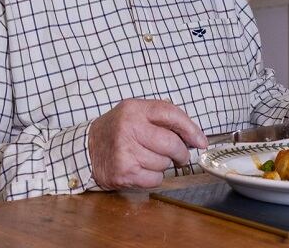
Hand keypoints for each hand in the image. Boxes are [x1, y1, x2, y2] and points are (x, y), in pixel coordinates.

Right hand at [88, 99, 206, 190]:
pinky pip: (155, 179)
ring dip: (163, 164)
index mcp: (134, 109)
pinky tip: (142, 169)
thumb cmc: (118, 129)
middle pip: (171, 144)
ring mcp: (125, 152)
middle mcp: (129, 129)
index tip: (200, 141)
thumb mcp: (135, 112)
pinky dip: (154, 177)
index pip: (171, 114)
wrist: (88, 148)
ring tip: (149, 158)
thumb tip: (194, 136)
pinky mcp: (123, 172)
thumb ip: (162, 117)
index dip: (191, 129)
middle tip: (180, 156)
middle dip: (181, 153)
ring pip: (164, 163)